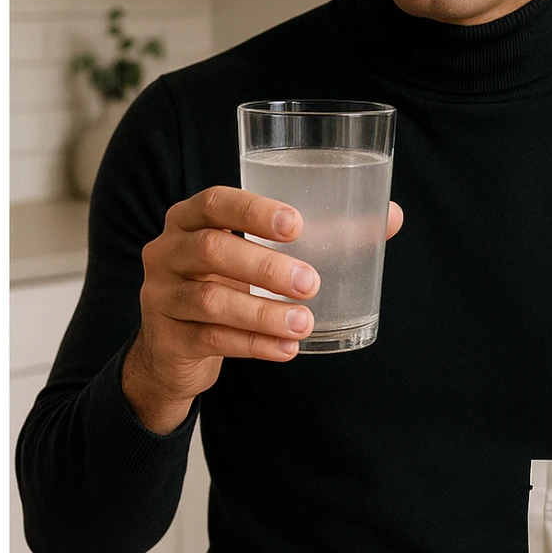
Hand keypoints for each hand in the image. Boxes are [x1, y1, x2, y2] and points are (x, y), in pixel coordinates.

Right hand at [121, 186, 402, 434]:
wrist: (175, 348)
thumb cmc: (229, 283)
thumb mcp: (258, 254)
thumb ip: (322, 234)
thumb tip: (390, 216)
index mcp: (189, 219)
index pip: (214, 202)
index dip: (253, 210)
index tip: (296, 225)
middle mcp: (167, 251)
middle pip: (212, 250)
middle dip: (265, 267)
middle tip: (311, 283)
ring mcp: (161, 296)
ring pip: (211, 301)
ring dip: (263, 314)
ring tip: (304, 324)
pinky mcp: (168, 338)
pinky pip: (212, 340)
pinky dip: (254, 346)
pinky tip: (287, 350)